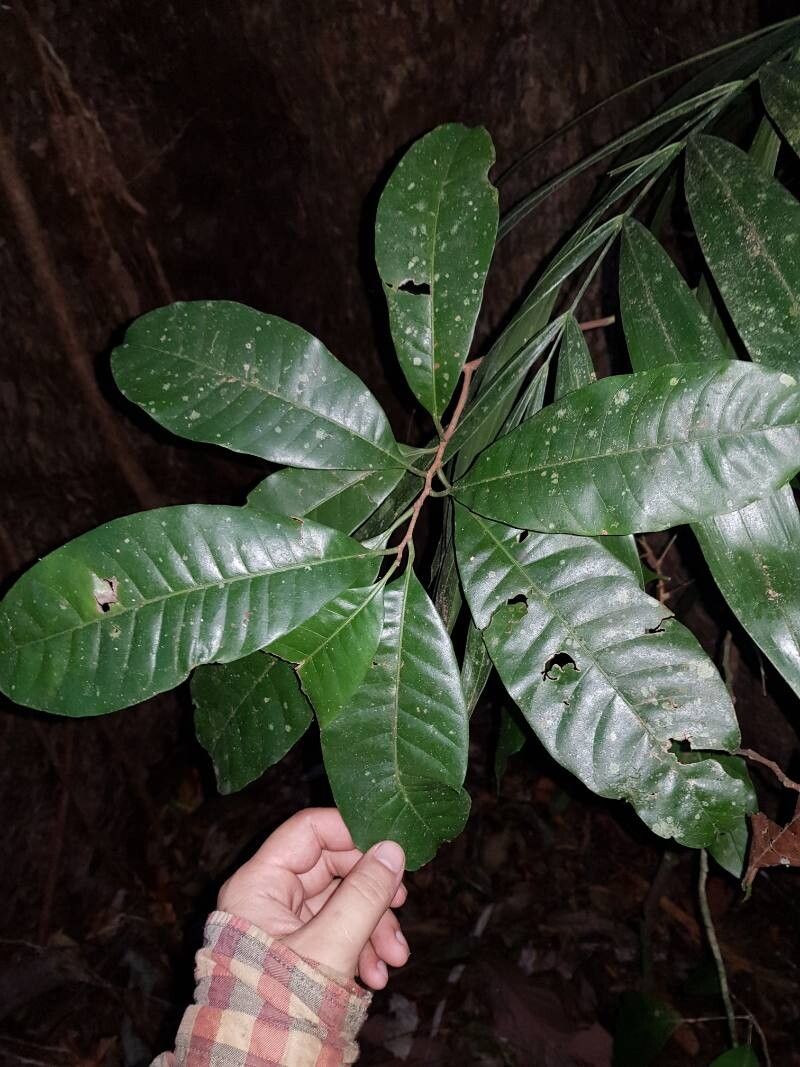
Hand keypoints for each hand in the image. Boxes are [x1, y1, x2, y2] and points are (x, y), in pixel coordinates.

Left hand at [217, 807, 409, 989]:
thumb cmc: (283, 1004)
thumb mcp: (330, 946)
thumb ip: (365, 895)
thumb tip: (393, 851)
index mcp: (260, 884)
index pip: (309, 832)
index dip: (352, 833)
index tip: (391, 848)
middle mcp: (269, 898)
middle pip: (332, 869)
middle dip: (372, 892)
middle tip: (403, 904)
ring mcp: (283, 926)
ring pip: (340, 904)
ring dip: (374, 926)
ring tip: (395, 960)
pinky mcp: (298, 953)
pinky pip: (337, 933)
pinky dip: (361, 949)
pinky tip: (376, 976)